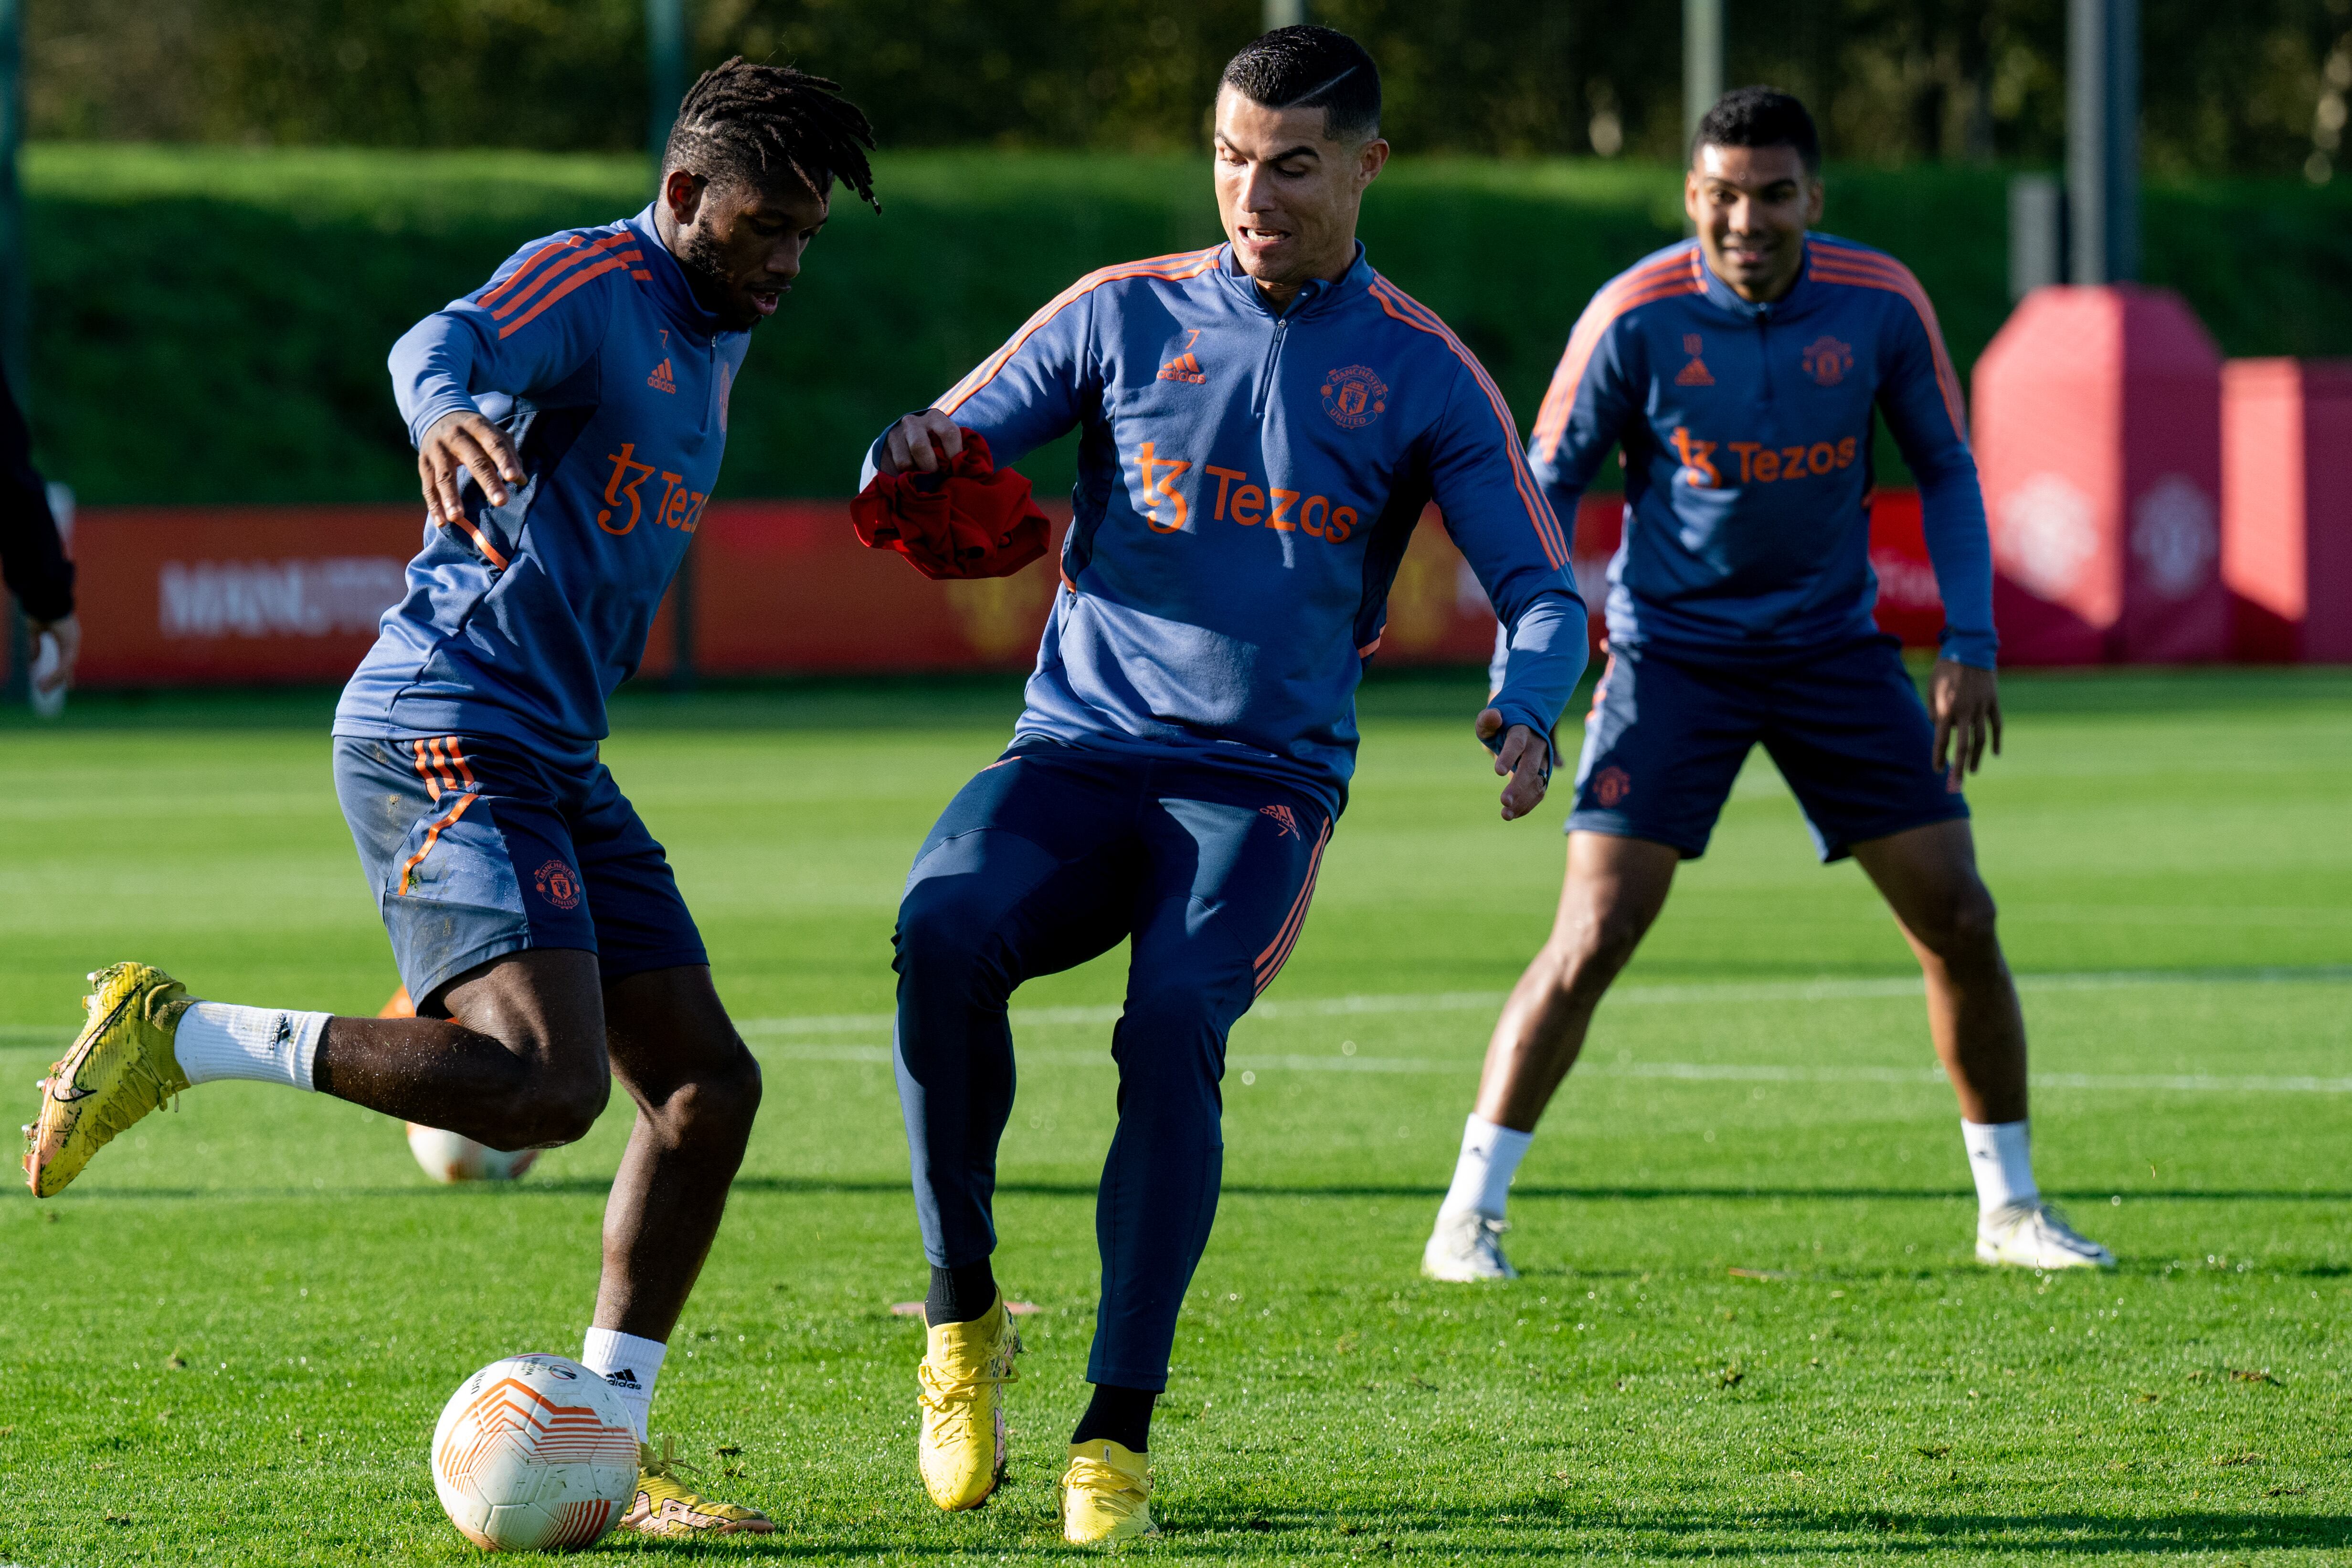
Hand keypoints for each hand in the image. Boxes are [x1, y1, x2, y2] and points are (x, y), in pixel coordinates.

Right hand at [27, 613, 77, 695]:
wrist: (44, 598)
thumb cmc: (40, 610)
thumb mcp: (34, 632)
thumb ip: (34, 647)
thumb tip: (32, 662)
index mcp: (64, 638)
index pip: (65, 660)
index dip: (64, 673)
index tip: (67, 686)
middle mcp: (71, 642)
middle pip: (66, 666)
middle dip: (57, 680)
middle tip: (45, 692)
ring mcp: (72, 642)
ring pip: (65, 667)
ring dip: (54, 679)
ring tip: (42, 689)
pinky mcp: (71, 643)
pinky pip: (64, 663)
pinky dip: (57, 673)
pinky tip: (47, 681)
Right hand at [417, 411, 522, 524]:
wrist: (437, 415)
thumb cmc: (474, 431)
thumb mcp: (492, 433)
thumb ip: (509, 454)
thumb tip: (520, 480)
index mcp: (478, 426)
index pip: (494, 443)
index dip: (505, 460)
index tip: (513, 477)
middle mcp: (456, 436)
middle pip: (474, 460)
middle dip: (488, 481)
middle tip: (501, 502)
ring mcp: (437, 449)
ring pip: (445, 476)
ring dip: (451, 498)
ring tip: (458, 518)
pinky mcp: (424, 463)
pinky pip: (428, 486)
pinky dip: (434, 505)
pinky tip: (441, 521)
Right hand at [876, 411, 964, 476]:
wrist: (907, 437)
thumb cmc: (936, 444)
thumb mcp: (947, 443)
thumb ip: (955, 453)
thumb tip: (961, 470)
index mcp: (936, 417)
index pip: (948, 433)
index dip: (953, 455)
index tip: (953, 469)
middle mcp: (913, 421)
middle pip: (919, 446)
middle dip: (930, 467)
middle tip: (936, 475)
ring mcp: (896, 433)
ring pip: (905, 462)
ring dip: (917, 474)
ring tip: (924, 476)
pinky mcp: (884, 446)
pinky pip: (895, 468)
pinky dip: (906, 476)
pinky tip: (912, 474)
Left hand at [1475, 707, 1549, 821]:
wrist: (1525, 724)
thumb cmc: (1501, 724)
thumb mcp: (1489, 720)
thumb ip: (1488, 720)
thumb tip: (1495, 717)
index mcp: (1522, 730)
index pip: (1517, 743)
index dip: (1509, 756)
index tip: (1498, 772)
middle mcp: (1536, 746)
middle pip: (1530, 767)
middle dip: (1518, 786)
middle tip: (1503, 801)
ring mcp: (1543, 761)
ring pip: (1537, 783)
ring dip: (1523, 801)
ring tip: (1505, 815)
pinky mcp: (1543, 774)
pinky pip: (1539, 792)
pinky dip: (1527, 805)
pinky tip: (1513, 814)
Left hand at [1929, 657, 2001, 788]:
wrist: (1969, 648)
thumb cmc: (1945, 668)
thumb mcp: (1931, 687)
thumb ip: (1933, 710)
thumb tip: (1938, 728)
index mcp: (1946, 708)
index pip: (1942, 740)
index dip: (1939, 757)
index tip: (1937, 770)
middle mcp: (1965, 711)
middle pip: (1963, 745)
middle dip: (1959, 767)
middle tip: (1956, 784)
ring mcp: (1982, 707)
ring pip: (1981, 739)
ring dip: (1976, 757)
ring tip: (1972, 771)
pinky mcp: (1993, 702)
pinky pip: (1997, 725)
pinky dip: (1996, 740)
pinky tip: (1995, 753)